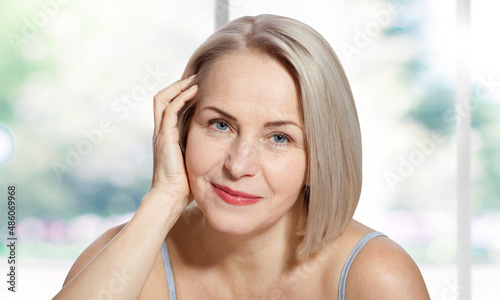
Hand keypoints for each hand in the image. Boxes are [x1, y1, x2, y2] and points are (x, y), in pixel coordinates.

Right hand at [150, 75, 197, 205]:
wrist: (172, 198)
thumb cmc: (186, 185)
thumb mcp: (196, 162)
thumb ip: (202, 150)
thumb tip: (222, 147)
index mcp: (167, 136)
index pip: (169, 106)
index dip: (181, 93)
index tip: (200, 86)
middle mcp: (161, 132)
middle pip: (163, 98)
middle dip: (179, 84)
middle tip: (198, 76)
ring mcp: (160, 133)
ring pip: (162, 99)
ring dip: (179, 86)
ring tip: (196, 78)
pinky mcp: (164, 137)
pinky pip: (170, 109)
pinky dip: (181, 97)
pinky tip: (195, 91)